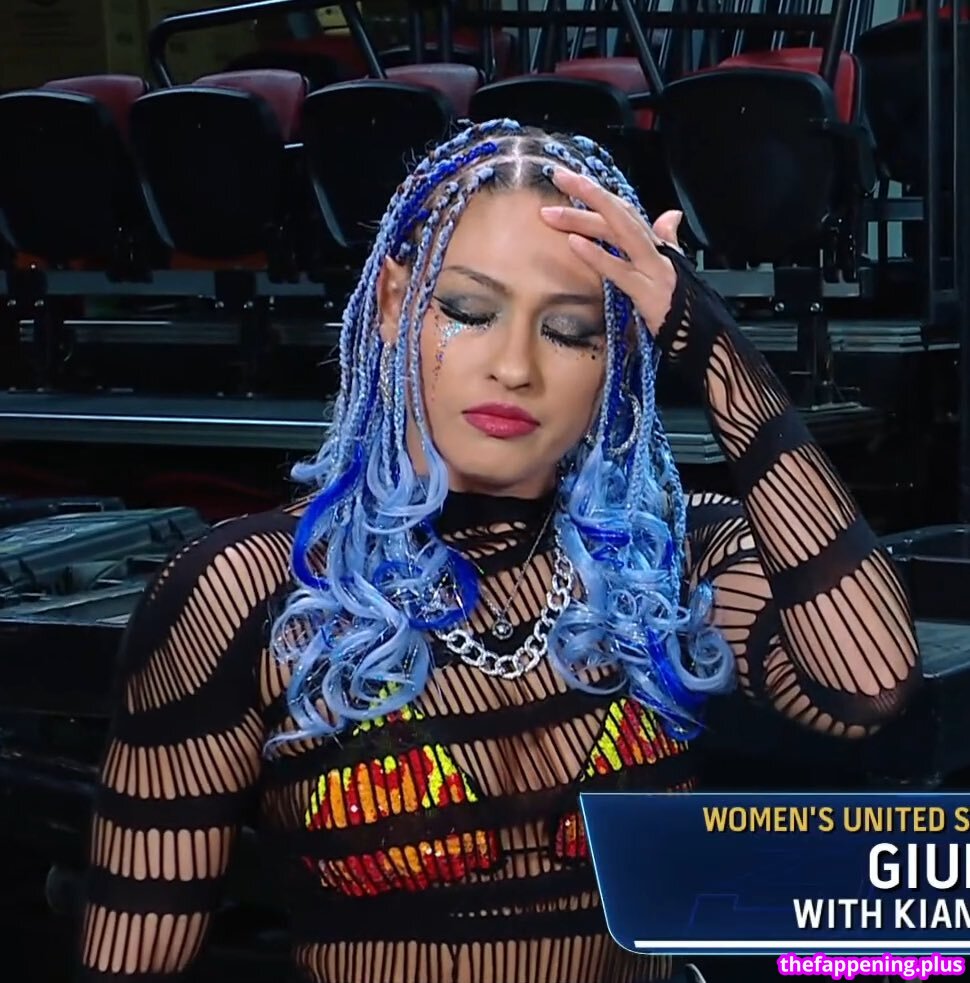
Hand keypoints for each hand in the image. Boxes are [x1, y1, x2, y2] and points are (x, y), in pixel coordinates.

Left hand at [539, 168, 684, 336]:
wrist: (701, 336)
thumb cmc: (683, 306)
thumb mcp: (673, 270)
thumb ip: (668, 240)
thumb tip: (672, 215)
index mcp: (655, 245)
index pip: (624, 210)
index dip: (598, 193)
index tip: (570, 179)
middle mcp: (655, 250)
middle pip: (618, 213)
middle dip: (587, 192)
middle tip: (557, 176)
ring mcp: (652, 268)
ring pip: (618, 233)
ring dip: (583, 218)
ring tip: (552, 211)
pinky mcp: (647, 292)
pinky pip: (618, 270)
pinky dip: (597, 255)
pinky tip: (574, 243)